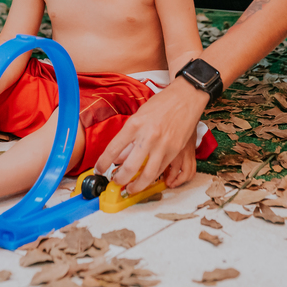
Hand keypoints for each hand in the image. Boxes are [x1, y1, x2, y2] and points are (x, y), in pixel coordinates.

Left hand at [95, 77, 208, 194]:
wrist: (186, 97)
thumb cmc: (162, 104)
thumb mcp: (139, 116)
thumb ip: (128, 137)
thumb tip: (118, 157)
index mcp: (135, 124)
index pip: (113, 149)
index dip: (103, 163)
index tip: (99, 169)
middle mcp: (148, 136)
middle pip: (129, 167)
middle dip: (120, 179)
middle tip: (116, 181)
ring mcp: (163, 145)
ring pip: (147, 175)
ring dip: (136, 186)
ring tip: (130, 188)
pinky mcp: (175, 150)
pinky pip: (161, 170)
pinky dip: (151, 177)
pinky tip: (145, 179)